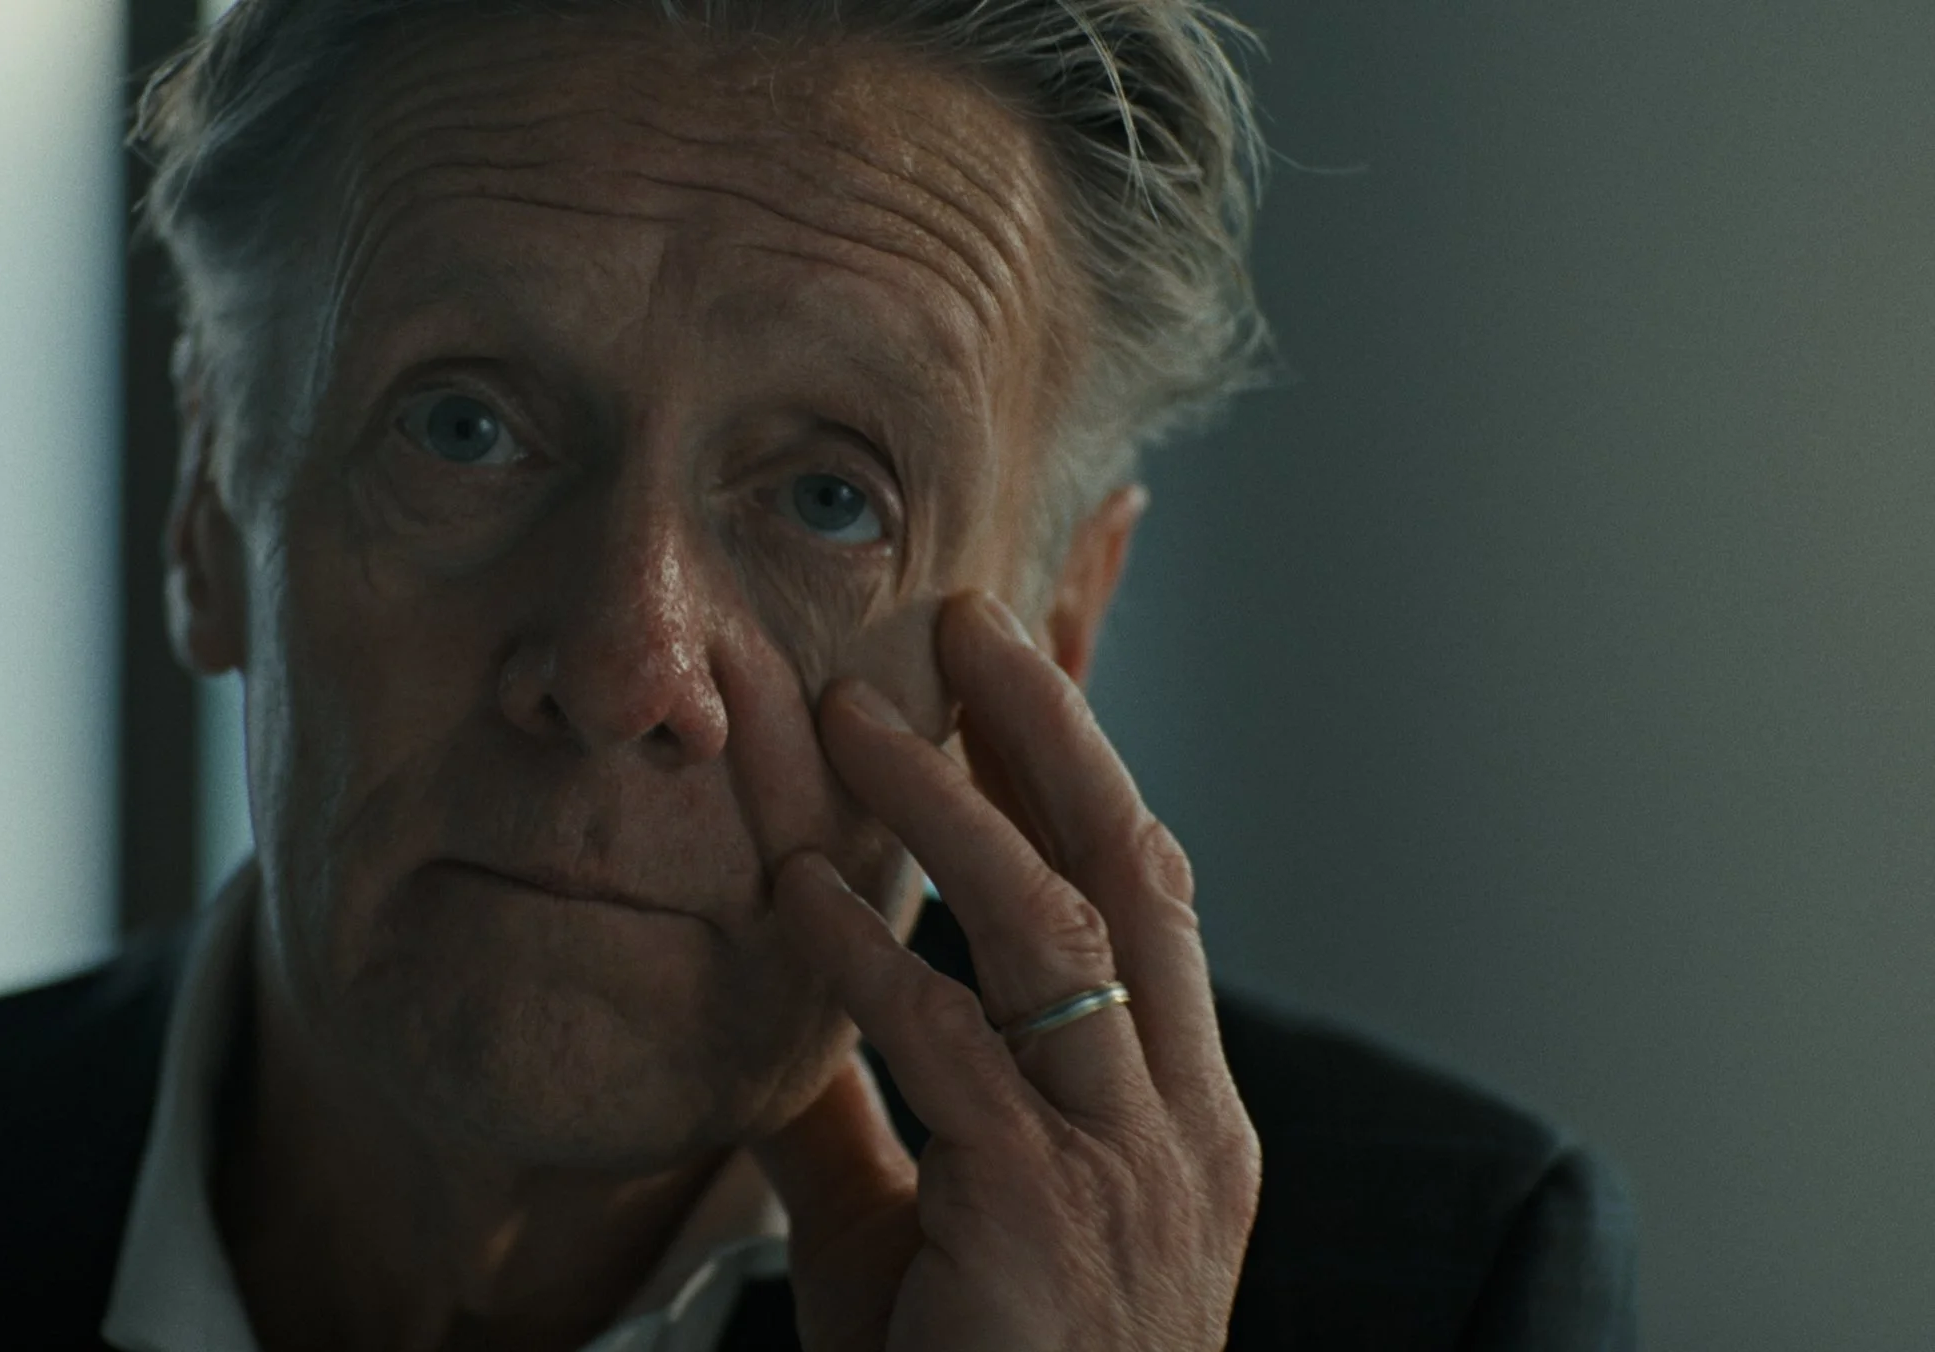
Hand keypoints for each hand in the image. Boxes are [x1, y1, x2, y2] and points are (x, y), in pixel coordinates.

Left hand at [754, 591, 1259, 1351]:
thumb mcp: (921, 1216)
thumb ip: (873, 1095)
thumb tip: (792, 960)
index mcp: (1180, 1109)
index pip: (1153, 886)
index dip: (1096, 758)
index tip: (1038, 639)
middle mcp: (1181, 1122)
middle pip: (1132, 868)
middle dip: (1052, 728)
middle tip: (963, 618)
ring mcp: (1127, 1170)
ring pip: (1054, 932)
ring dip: (949, 808)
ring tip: (850, 715)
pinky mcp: (1043, 1222)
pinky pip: (951, 1050)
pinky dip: (868, 958)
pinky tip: (792, 893)